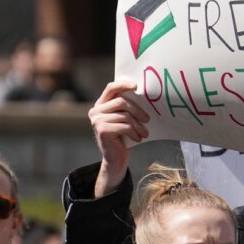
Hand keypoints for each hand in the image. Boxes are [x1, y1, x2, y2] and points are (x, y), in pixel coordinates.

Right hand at [89, 81, 149, 197]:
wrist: (116, 159)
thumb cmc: (123, 137)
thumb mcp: (125, 119)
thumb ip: (127, 106)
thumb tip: (142, 93)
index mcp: (100, 105)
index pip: (111, 88)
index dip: (123, 85)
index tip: (137, 86)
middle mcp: (95, 111)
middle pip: (121, 102)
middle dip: (138, 110)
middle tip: (148, 119)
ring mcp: (96, 120)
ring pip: (124, 115)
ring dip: (138, 125)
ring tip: (144, 132)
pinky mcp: (102, 130)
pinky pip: (124, 126)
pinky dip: (134, 132)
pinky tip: (138, 139)